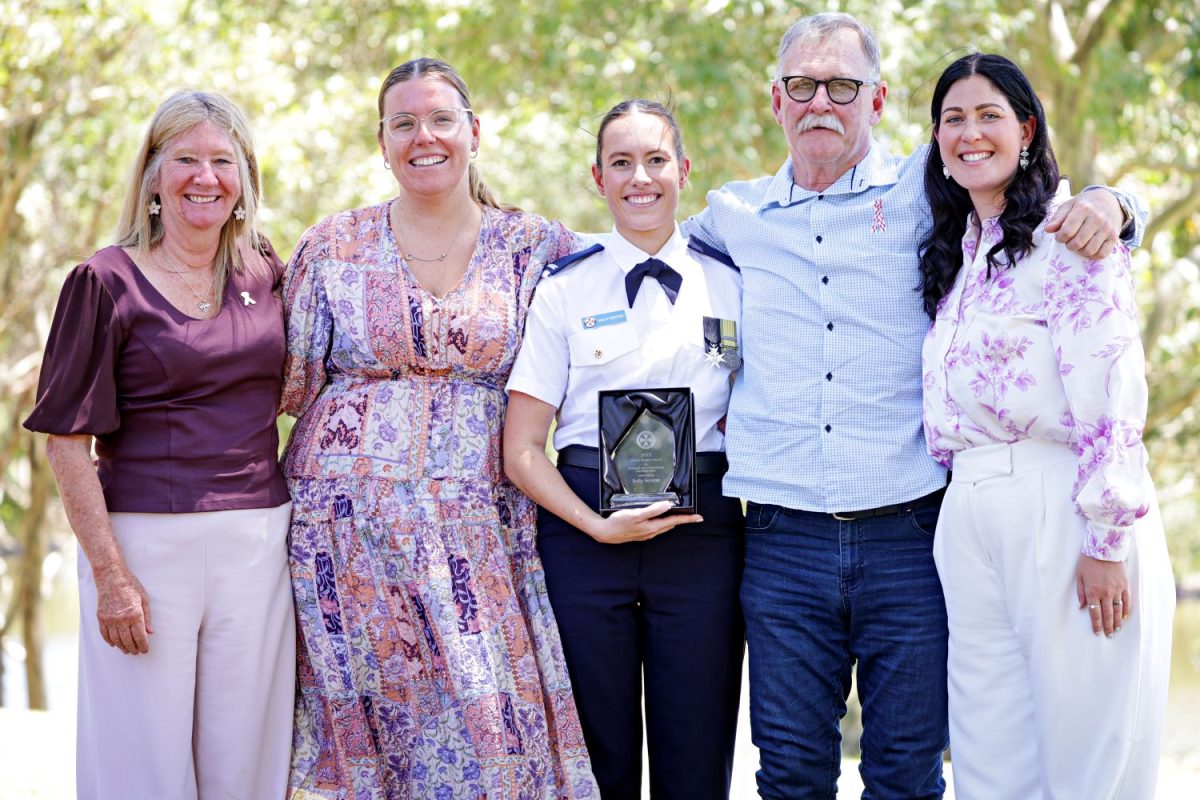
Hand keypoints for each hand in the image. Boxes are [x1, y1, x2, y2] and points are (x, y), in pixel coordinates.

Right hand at [93, 564, 153, 654]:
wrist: (112, 577)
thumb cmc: (131, 586)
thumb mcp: (144, 599)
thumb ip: (147, 617)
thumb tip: (150, 632)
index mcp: (135, 614)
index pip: (140, 636)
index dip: (143, 646)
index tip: (145, 650)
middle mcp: (122, 619)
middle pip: (127, 641)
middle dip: (133, 648)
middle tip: (136, 652)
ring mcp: (110, 619)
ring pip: (116, 640)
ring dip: (122, 647)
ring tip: (127, 650)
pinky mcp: (101, 617)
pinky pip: (104, 634)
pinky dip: (109, 641)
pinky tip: (114, 644)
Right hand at [587, 501, 702, 544]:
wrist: (605, 533)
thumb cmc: (619, 523)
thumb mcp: (636, 514)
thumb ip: (653, 510)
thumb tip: (668, 505)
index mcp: (653, 527)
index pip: (674, 521)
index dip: (687, 519)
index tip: (699, 517)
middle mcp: (651, 532)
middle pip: (671, 524)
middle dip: (682, 519)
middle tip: (693, 515)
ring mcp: (646, 533)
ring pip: (664, 526)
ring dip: (672, 521)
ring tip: (680, 515)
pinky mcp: (640, 533)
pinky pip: (656, 527)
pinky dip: (662, 522)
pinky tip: (660, 518)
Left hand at [1044, 190, 1122, 259]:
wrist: (1109, 201)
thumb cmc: (1084, 205)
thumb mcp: (1068, 206)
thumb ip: (1057, 218)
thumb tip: (1048, 230)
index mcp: (1083, 208)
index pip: (1067, 231)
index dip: (1060, 238)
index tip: (1060, 236)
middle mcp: (1097, 218)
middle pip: (1077, 243)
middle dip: (1069, 245)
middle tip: (1069, 241)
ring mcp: (1107, 228)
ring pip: (1089, 250)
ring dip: (1080, 251)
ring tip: (1078, 244)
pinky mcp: (1114, 236)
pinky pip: (1102, 254)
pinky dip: (1093, 255)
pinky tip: (1088, 247)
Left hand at [1075, 554, 1130, 637]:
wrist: (1105, 548)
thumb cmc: (1088, 561)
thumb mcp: (1079, 576)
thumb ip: (1080, 592)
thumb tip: (1081, 607)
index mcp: (1092, 592)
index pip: (1095, 613)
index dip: (1096, 625)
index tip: (1097, 633)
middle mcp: (1105, 593)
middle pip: (1107, 615)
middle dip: (1108, 627)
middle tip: (1109, 636)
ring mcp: (1117, 590)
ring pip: (1118, 610)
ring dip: (1117, 622)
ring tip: (1116, 630)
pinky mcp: (1125, 585)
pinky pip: (1127, 601)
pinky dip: (1126, 610)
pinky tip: (1124, 617)